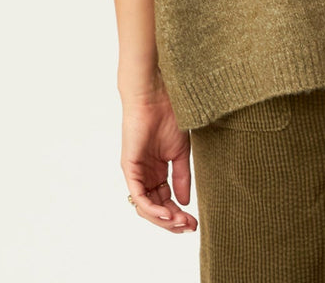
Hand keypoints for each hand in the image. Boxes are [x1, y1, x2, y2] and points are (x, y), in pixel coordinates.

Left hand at [121, 89, 197, 232]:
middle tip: (189, 227)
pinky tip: (167, 213)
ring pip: (146, 207)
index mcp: (157, 172)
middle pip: (156, 209)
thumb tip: (184, 202)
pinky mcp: (129, 168)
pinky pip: (138, 196)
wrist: (158, 97)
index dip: (179, 215)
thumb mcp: (180, 152)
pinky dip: (152, 208)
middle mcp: (145, 176)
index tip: (195, 222)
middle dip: (172, 222)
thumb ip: (182, 178)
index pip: (166, 201)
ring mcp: (136, 173)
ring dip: (163, 219)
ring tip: (181, 222)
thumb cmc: (169, 117)